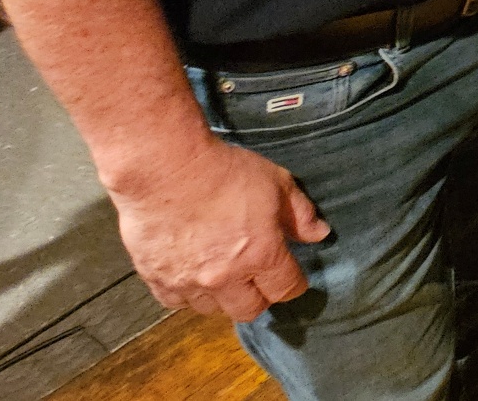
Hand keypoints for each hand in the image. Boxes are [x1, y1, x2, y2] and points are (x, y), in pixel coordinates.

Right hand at [109, 134, 327, 320]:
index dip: (294, 285)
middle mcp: (226, 278)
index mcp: (260, 255)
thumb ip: (300, 214)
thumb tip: (320, 234)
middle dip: (260, 297)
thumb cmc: (225, 171)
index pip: (286, 289)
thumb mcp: (276, 183)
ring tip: (224, 275)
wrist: (165, 169)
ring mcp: (189, 283)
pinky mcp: (157, 280)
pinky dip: (188, 294)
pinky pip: (177, 302)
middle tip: (259, 278)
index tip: (293, 278)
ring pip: (213, 309)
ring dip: (223, 297)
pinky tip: (192, 274)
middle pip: (250, 310)